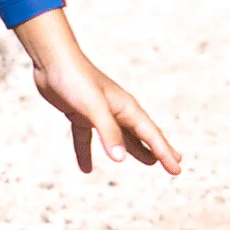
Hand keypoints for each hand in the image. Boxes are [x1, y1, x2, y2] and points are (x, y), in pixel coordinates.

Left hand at [15, 10, 180, 175]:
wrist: (52, 60)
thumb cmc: (76, 80)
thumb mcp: (94, 108)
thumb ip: (109, 133)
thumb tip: (121, 159)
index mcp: (126, 108)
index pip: (151, 135)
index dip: (165, 153)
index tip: (177, 169)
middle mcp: (117, 110)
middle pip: (142, 135)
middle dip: (158, 150)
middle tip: (174, 163)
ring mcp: (99, 112)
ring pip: (121, 137)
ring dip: (134, 150)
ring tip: (149, 162)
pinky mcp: (80, 114)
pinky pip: (86, 138)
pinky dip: (87, 153)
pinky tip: (85, 169)